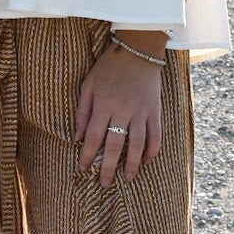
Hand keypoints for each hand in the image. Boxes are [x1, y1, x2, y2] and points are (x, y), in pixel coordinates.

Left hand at [75, 44, 162, 186]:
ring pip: (137, 144)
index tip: (82, 169)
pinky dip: (152, 149)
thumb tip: (77, 138)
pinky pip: (156, 134)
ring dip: (133, 163)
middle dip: (108, 167)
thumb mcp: (89, 85)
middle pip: (115, 146)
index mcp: (104, 104)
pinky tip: (147, 159)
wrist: (138, 49)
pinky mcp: (155, 110)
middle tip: (105, 184)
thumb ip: (82, 112)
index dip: (87, 155)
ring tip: (128, 177)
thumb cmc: (109, 67)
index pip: (94, 137)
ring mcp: (141, 111)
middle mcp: (122, 110)